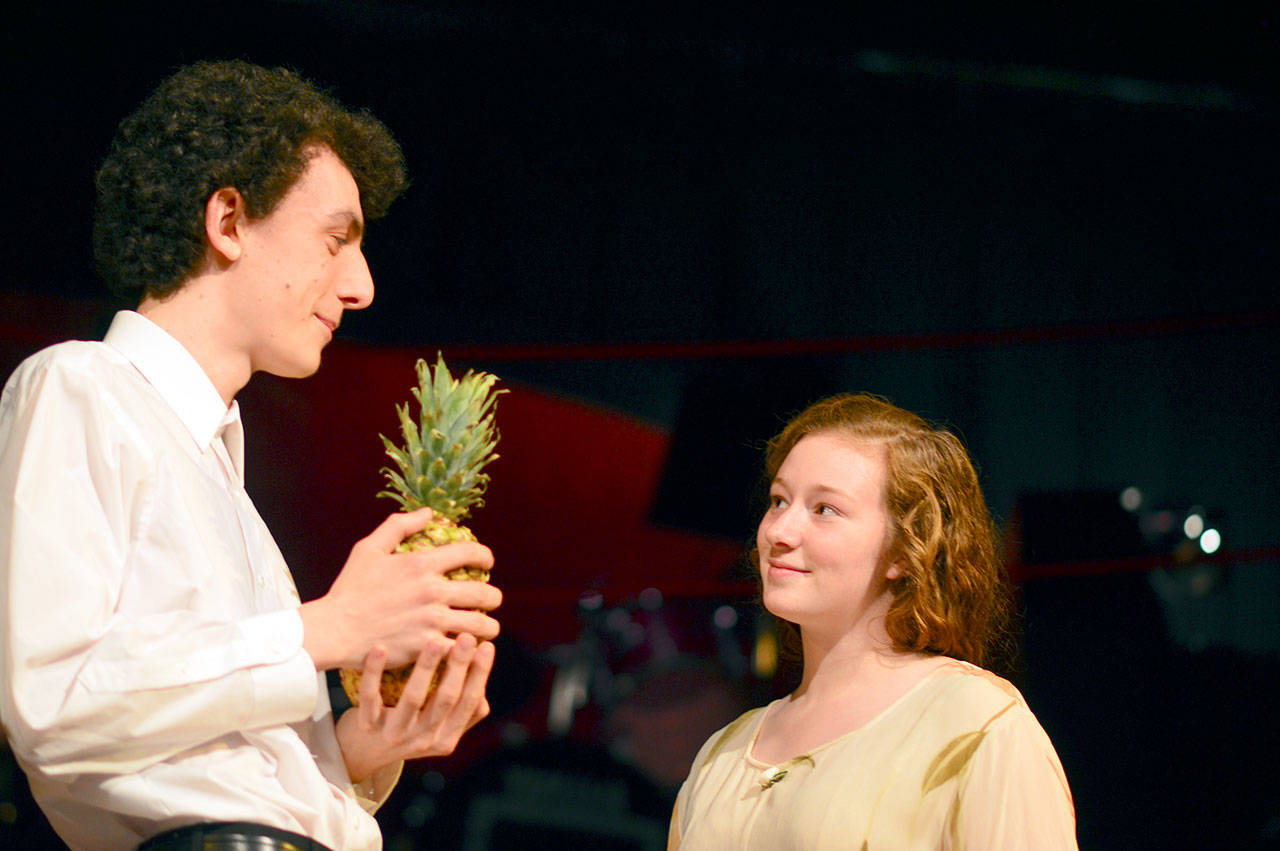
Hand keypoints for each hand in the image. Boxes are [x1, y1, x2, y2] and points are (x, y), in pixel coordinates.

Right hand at [300, 508, 501, 670]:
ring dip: (489, 626)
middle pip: (484, 593)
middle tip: (492, 600)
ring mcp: (431, 621)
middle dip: (494, 597)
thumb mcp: (368, 548)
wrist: (334, 629)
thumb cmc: (349, 589)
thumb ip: (399, 525)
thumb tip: (429, 513)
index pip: (471, 552)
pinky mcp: (427, 647)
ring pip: (481, 624)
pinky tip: (468, 649)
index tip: (487, 564)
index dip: (486, 557)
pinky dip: (470, 650)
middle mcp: (432, 591)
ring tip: (488, 628)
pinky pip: (462, 649)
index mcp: (421, 563)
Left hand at [334, 632, 495, 781]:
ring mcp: (394, 735)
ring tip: (434, 641)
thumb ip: (462, 713)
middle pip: (445, 700)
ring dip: (425, 667)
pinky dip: (374, 671)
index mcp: (446, 739)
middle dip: (458, 666)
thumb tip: (483, 690)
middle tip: (467, 636)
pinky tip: (380, 647)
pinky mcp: (366, 727)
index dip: (479, 675)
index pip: (469, 704)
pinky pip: (370, 696)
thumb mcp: (438, 729)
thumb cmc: (408, 729)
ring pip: (412, 698)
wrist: (361, 754)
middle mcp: (422, 740)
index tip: (487, 646)